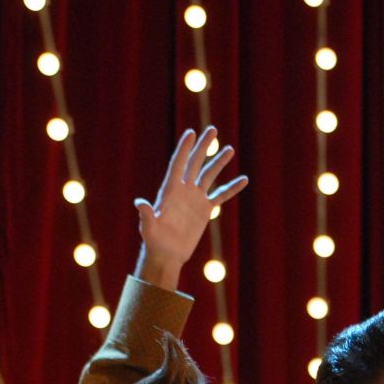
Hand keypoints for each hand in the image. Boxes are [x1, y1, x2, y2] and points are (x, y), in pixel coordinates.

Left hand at [133, 126, 248, 289]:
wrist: (167, 254)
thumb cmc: (154, 241)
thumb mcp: (148, 228)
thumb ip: (146, 215)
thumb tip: (139, 203)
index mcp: (170, 190)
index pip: (179, 164)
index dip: (185, 148)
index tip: (191, 132)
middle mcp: (184, 190)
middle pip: (195, 163)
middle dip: (203, 146)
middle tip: (212, 129)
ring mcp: (195, 199)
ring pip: (209, 176)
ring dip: (219, 162)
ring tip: (229, 149)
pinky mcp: (204, 210)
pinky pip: (220, 196)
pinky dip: (231, 188)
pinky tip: (243, 180)